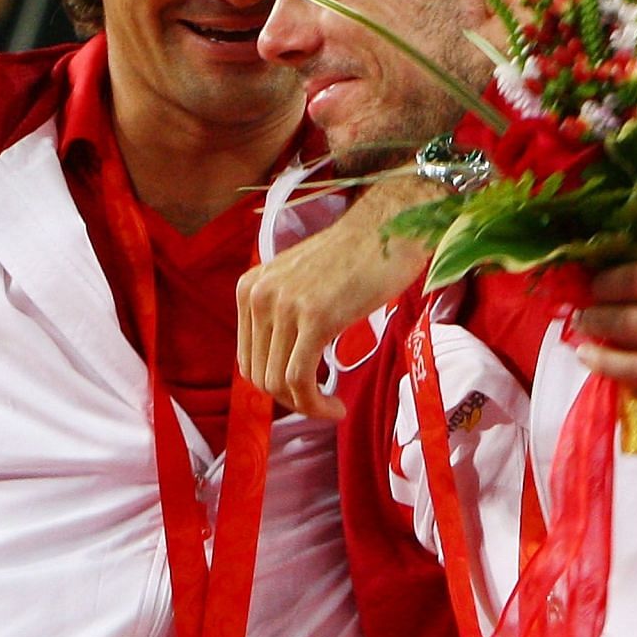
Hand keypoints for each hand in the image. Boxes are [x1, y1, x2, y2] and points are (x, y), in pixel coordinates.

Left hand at [236, 177, 436, 419]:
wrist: (388, 228)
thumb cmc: (355, 256)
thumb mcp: (299, 282)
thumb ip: (282, 314)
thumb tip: (281, 363)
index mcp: (250, 287)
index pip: (248, 358)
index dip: (274, 385)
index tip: (304, 392)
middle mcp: (259, 295)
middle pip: (260, 374)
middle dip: (290, 399)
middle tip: (321, 403)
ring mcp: (285, 306)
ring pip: (278, 382)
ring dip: (306, 406)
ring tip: (332, 407)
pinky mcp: (315, 319)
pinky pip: (301, 380)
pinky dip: (316, 404)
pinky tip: (337, 407)